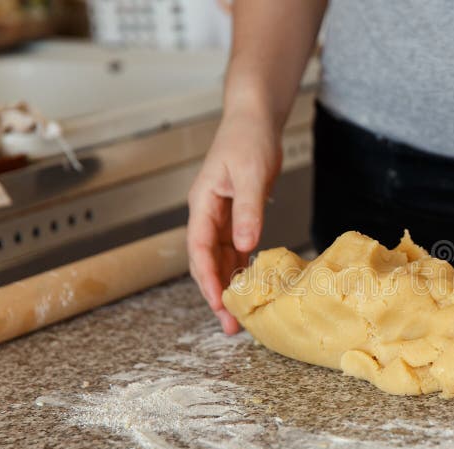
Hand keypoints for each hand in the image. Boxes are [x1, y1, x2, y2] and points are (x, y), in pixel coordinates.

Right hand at [187, 109, 281, 333]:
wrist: (254, 119)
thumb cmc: (249, 139)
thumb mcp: (252, 174)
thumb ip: (249, 210)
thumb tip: (245, 245)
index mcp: (203, 203)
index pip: (199, 248)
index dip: (207, 279)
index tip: (219, 303)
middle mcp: (208, 213)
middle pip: (206, 261)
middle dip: (215, 293)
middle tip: (229, 324)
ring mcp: (221, 216)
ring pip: (219, 258)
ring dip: (227, 285)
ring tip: (238, 316)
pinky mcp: (236, 215)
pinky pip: (233, 249)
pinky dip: (239, 268)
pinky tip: (247, 287)